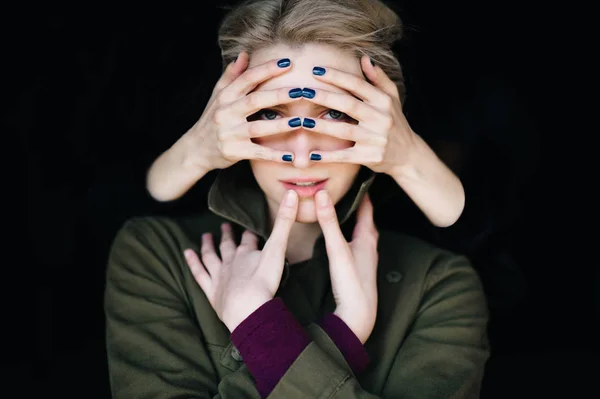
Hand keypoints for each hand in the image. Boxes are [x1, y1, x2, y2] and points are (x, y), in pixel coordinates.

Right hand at [180, 51, 304, 172]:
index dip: (267, 69)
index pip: (247, 78)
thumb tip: (244, 54)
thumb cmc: (211, 119)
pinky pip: (257, 152)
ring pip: (258, 127)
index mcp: (225, 96)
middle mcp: (226, 113)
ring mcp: (229, 133)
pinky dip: (273, 154)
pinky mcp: (234, 152)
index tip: (287, 62)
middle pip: (255, 100)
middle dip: (278, 95)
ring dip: (280, 125)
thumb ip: (231, 76)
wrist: (196, 149)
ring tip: (300, 121)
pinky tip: (289, 156)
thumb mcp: (218, 96)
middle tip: (301, 91)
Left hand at [184, 190, 298, 331]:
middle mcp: (231, 262)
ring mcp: (219, 276)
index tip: (248, 226)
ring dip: (208, 246)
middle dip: (227, 236)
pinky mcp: (212, 292)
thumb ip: (284, 222)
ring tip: (204, 236)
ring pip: (210, 257)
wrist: (248, 308)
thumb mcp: (278, 249)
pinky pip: (199, 274)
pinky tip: (187, 254)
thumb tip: (291, 192)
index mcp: (247, 253)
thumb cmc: (264, 280)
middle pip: (228, 246)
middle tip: (224, 225)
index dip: (249, 232)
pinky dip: (192, 263)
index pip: (248, 239)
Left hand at [299, 55, 417, 175]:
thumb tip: (365, 58)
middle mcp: (381, 119)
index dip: (336, 76)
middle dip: (324, 97)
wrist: (408, 155)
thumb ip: (379, 78)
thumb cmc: (395, 122)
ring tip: (301, 121)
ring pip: (344, 130)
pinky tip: (311, 153)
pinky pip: (345, 156)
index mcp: (384, 101)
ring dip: (321, 125)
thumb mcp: (392, 99)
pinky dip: (328, 156)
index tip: (316, 70)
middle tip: (302, 91)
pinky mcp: (370, 157)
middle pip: (348, 105)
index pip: (358, 85)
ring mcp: (376, 139)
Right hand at [315, 190, 378, 343]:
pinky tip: (341, 237)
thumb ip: (329, 222)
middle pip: (365, 218)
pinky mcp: (358, 268)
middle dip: (357, 203)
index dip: (363, 191)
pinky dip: (349, 233)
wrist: (359, 316)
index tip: (358, 174)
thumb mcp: (337, 249)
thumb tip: (322, 194)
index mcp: (368, 237)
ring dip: (353, 219)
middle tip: (347, 187)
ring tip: (342, 207)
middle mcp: (370, 246)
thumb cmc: (352, 283)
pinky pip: (355, 243)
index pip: (367, 207)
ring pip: (361, 231)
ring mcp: (365, 258)